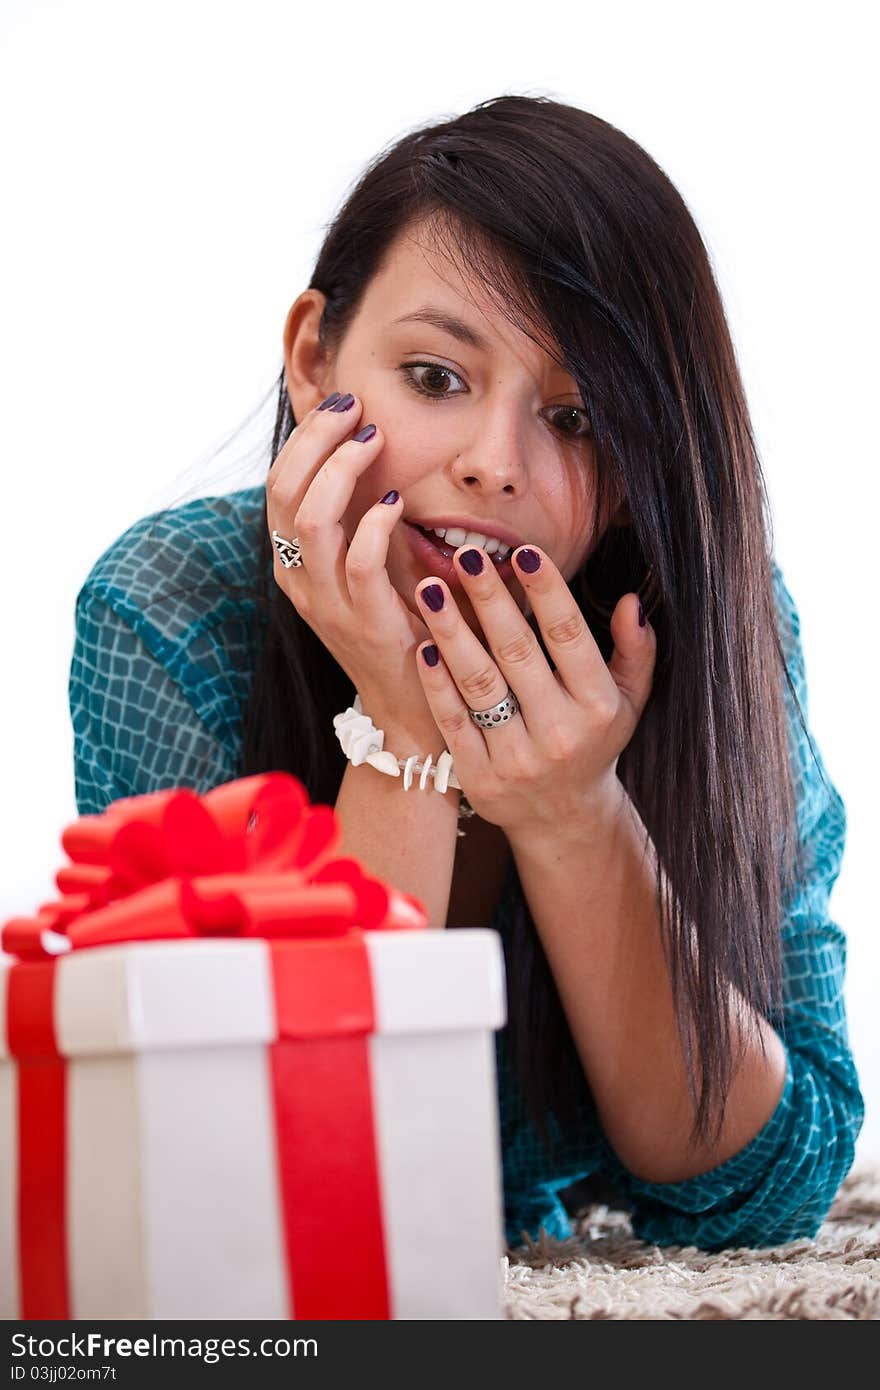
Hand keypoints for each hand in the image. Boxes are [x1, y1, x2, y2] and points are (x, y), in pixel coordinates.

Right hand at [266, 391, 433, 715]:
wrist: (412, 702)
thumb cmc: (398, 619)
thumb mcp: (368, 559)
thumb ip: (361, 511)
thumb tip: (369, 443)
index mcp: (292, 558)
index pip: (279, 481)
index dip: (307, 436)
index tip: (346, 402)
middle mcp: (298, 577)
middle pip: (284, 489)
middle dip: (317, 438)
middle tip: (355, 405)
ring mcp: (326, 602)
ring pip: (311, 519)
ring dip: (342, 470)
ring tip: (373, 440)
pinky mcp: (363, 622)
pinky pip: (358, 561)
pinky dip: (376, 524)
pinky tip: (396, 503)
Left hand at [412, 543, 656, 841]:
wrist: (563, 818)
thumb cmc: (595, 742)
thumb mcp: (629, 701)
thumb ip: (637, 650)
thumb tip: (633, 601)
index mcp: (597, 706)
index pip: (568, 637)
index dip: (546, 592)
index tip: (523, 551)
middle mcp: (559, 733)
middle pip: (517, 652)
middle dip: (490, 599)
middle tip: (466, 556)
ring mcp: (517, 758)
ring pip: (478, 683)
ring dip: (451, 632)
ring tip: (430, 589)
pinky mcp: (480, 777)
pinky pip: (453, 721)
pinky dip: (436, 683)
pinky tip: (423, 646)